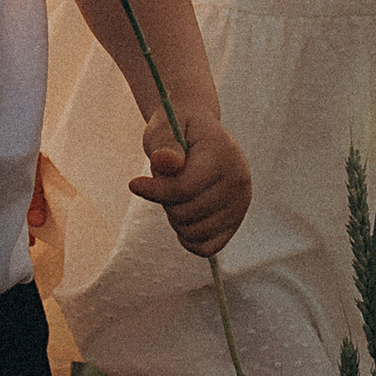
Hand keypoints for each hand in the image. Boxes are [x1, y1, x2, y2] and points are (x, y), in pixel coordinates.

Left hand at [130, 111, 252, 255]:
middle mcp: (239, 180)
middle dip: (165, 200)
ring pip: (194, 233)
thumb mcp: (164, 128)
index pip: (184, 188)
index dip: (154, 190)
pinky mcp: (236, 220)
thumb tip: (165, 162)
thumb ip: (164, 144)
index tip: (134, 183)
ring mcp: (241, 203)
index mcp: (223, 154)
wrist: (198, 132)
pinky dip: (188, 238)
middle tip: (166, 180)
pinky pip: (207, 247)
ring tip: (176, 194)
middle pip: (186, 213)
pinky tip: (182, 217)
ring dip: (175, 218)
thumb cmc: (177, 128)